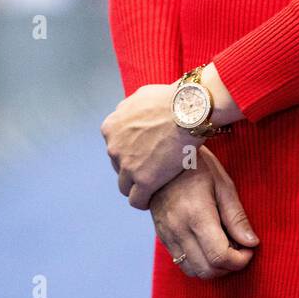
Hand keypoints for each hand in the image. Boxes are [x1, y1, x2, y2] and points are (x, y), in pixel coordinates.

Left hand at [100, 83, 190, 209]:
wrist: (187, 109)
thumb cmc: (170, 99)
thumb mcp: (141, 96)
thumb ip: (131, 109)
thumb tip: (130, 112)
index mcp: (111, 127)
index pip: (114, 147)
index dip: (130, 151)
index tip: (144, 152)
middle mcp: (113, 147)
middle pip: (119, 166)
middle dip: (133, 167)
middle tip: (153, 165)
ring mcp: (127, 166)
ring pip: (125, 186)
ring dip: (136, 186)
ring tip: (153, 185)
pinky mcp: (143, 181)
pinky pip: (137, 200)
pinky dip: (144, 201)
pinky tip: (153, 198)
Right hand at [151, 147, 259, 279]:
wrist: (161, 159)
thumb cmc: (197, 166)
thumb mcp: (223, 184)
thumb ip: (236, 216)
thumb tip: (252, 242)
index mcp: (197, 215)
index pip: (220, 256)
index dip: (240, 260)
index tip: (249, 249)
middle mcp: (179, 229)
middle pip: (207, 270)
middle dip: (229, 267)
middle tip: (240, 249)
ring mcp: (167, 235)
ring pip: (193, 271)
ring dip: (214, 268)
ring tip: (225, 247)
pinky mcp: (162, 237)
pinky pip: (181, 262)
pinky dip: (199, 263)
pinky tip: (209, 245)